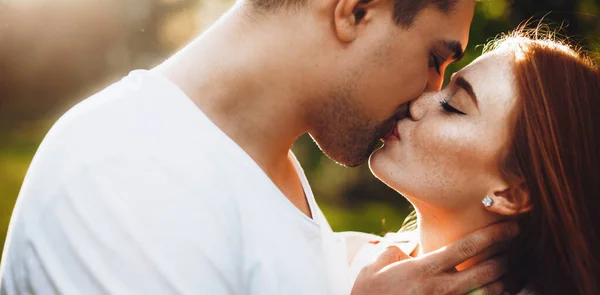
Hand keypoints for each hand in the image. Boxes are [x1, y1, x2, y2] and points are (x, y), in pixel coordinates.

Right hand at [350, 222, 518, 294]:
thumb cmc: (367, 291)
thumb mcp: (376, 263)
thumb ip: (397, 247)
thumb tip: (411, 241)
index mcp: (423, 269)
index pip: (465, 248)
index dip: (492, 236)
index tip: (510, 227)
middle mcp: (438, 289)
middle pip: (485, 272)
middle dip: (506, 258)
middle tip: (514, 247)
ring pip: (487, 294)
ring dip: (504, 282)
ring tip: (510, 271)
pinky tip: (495, 290)